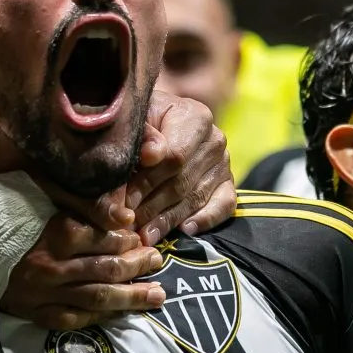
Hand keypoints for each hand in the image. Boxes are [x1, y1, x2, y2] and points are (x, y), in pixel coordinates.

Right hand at [0, 213, 165, 329]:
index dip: (129, 241)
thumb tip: (125, 216)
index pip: (106, 241)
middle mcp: (51, 267)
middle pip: (106, 272)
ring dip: (130, 299)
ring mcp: (41, 293)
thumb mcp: (43, 186)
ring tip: (156, 296)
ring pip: (95, 300)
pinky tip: (118, 313)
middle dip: (137, 268)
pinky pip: (71, 320)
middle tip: (157, 262)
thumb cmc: (4, 200)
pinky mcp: (30, 311)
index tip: (142, 238)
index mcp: (56, 233)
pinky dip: (97, 318)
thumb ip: (85, 201)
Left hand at [30, 91, 235, 244]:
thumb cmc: (141, 121)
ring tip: (145, 236)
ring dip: (168, 220)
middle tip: (129, 225)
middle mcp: (215, 139)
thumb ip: (143, 133)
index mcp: (195, 116)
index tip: (124, 200)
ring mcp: (224, 164)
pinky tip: (183, 231)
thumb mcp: (136, 119)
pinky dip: (204, 220)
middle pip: (183, 181)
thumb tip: (153, 155)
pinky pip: (223, 206)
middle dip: (153, 206)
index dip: (148, 181)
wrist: (159, 122)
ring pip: (196, 198)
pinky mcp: (228, 184)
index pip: (174, 157)